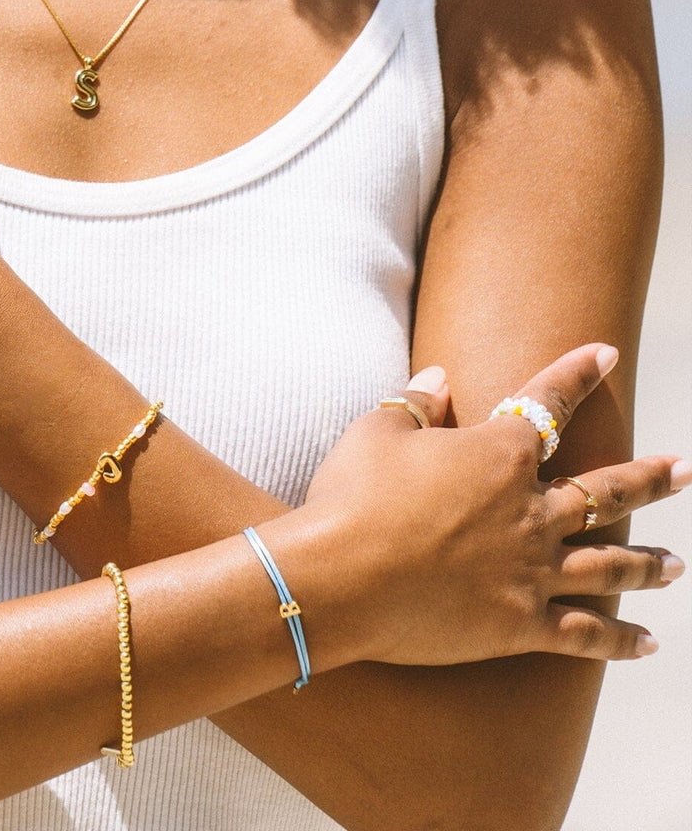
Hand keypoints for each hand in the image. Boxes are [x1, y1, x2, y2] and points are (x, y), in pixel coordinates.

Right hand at [278, 343, 686, 667]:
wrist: (341, 576)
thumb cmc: (353, 495)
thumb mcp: (377, 432)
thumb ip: (414, 403)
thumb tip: (438, 378)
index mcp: (499, 454)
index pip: (548, 403)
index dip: (577, 374)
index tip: (607, 355)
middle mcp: (530, 510)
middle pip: (605, 491)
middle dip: (650, 478)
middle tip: (685, 470)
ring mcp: (532, 571)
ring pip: (610, 564)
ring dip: (649, 562)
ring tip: (679, 564)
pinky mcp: (520, 625)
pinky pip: (585, 635)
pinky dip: (620, 641)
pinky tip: (649, 645)